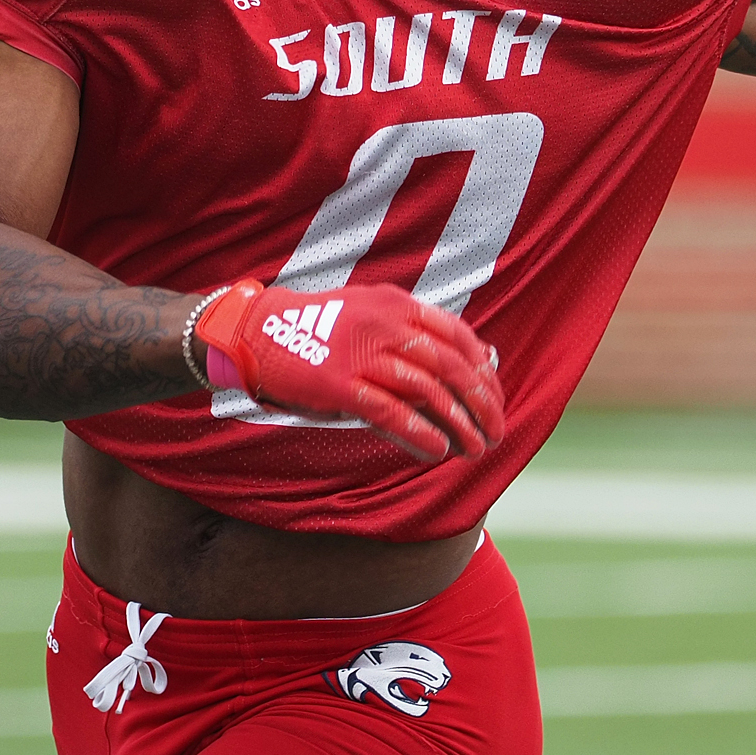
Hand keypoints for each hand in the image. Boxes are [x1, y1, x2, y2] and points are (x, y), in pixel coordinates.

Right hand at [195, 280, 503, 462]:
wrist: (258, 332)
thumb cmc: (319, 330)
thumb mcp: (369, 315)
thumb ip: (411, 335)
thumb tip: (465, 364)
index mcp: (397, 304)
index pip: (458, 336)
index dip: (483, 370)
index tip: (495, 396)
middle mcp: (386, 324)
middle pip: (451, 366)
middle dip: (481, 402)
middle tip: (497, 430)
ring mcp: (363, 353)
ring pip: (428, 391)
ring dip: (459, 423)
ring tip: (475, 448)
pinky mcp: (340, 383)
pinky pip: (392, 412)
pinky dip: (420, 432)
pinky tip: (437, 450)